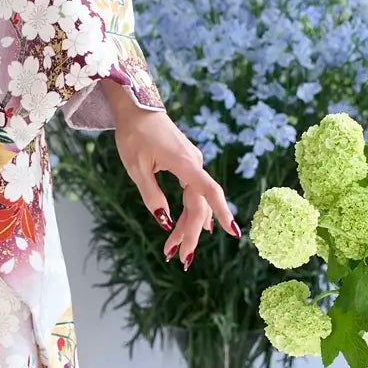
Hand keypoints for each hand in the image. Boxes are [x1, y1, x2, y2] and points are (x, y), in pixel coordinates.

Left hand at [104, 84, 240, 267]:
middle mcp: (194, 164)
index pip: (208, 192)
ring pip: (195, 200)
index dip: (221, 212)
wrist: (137, 107)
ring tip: (176, 251)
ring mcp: (193, 163)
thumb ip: (152, 196)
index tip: (233, 233)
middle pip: (198, 205)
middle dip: (190, 233)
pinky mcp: (188, 163)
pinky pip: (194, 192)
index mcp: (184, 163)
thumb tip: (164, 222)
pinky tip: (198, 227)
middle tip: (181, 259)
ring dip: (188, 226)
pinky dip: (191, 211)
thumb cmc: (134, 136)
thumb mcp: (137, 169)